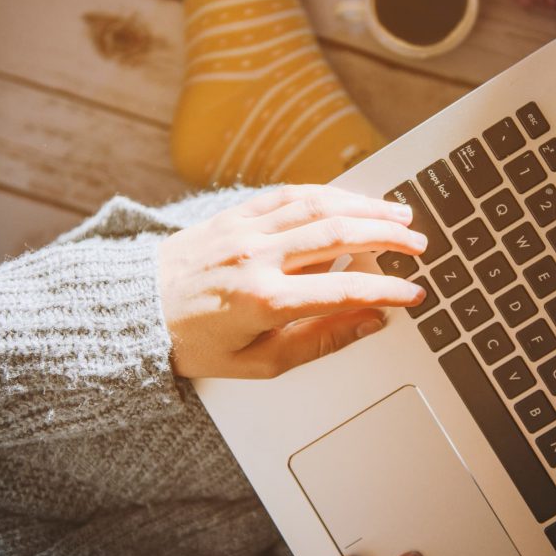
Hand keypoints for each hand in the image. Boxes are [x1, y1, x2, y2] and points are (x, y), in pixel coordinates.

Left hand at [158, 184, 427, 377]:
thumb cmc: (196, 344)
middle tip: (419, 245)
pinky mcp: (235, 213)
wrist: (136, 311)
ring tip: (399, 213)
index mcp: (264, 301)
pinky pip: (289, 194)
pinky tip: (351, 198)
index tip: (414, 293)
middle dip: (387, 237)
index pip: (343, 289)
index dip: (386, 290)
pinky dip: (327, 193)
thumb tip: (368, 321)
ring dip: (365, 207)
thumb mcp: (258, 363)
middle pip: (339, 235)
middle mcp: (257, 258)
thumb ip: (318, 341)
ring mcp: (245, 230)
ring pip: (319, 206)